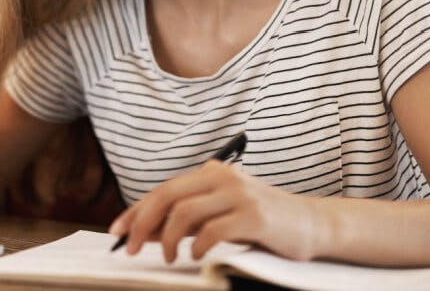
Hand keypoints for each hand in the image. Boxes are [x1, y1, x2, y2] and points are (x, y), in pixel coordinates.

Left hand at [107, 160, 328, 262]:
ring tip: (169, 256)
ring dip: (168, 238)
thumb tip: (143, 232)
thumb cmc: (261, 223)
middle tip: (129, 247)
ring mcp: (239, 194)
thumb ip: (185, 221)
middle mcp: (222, 177)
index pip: (163, 190)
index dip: (136, 211)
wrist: (312, 224)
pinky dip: (198, 245)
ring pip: (185, 212)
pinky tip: (195, 255)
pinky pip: (213, 230)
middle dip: (142, 223)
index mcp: (210, 173)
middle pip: (167, 196)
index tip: (117, 231)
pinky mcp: (254, 215)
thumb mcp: (218, 216)